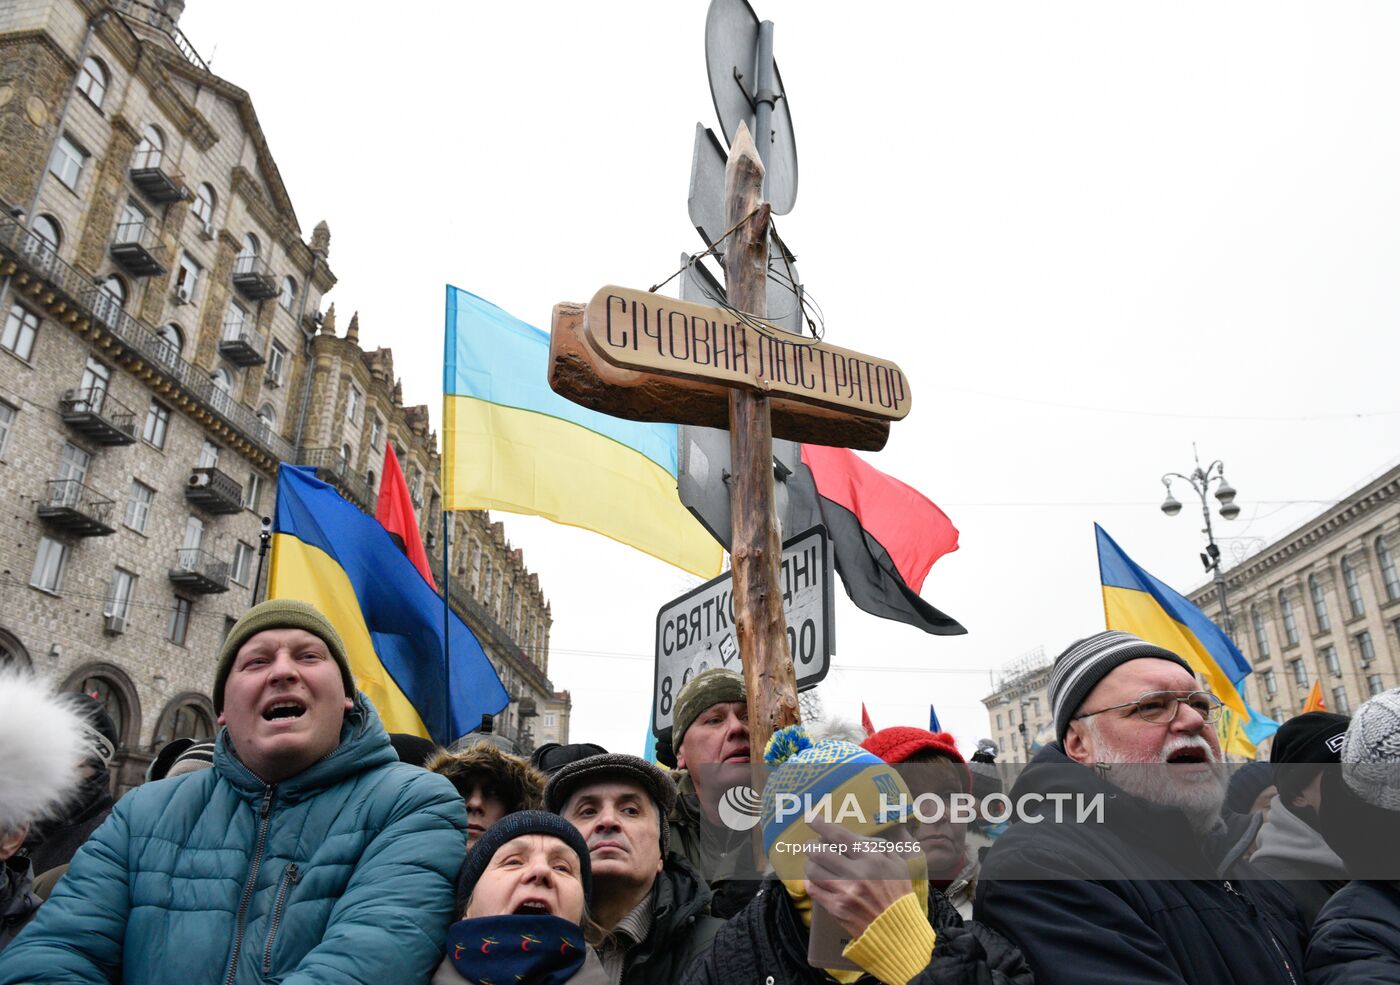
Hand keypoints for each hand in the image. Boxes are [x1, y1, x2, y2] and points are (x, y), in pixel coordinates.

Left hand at [804, 820, 915, 940]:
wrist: (898, 930)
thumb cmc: (899, 894)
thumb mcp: (897, 863)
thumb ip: (878, 847)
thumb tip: (857, 837)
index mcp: (871, 859)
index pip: (839, 836)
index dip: (821, 825)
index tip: (811, 818)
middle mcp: (855, 873)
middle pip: (818, 852)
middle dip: (811, 845)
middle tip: (813, 845)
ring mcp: (844, 892)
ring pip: (812, 870)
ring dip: (810, 864)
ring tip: (815, 863)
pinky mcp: (836, 908)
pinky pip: (813, 890)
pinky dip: (812, 883)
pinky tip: (818, 881)